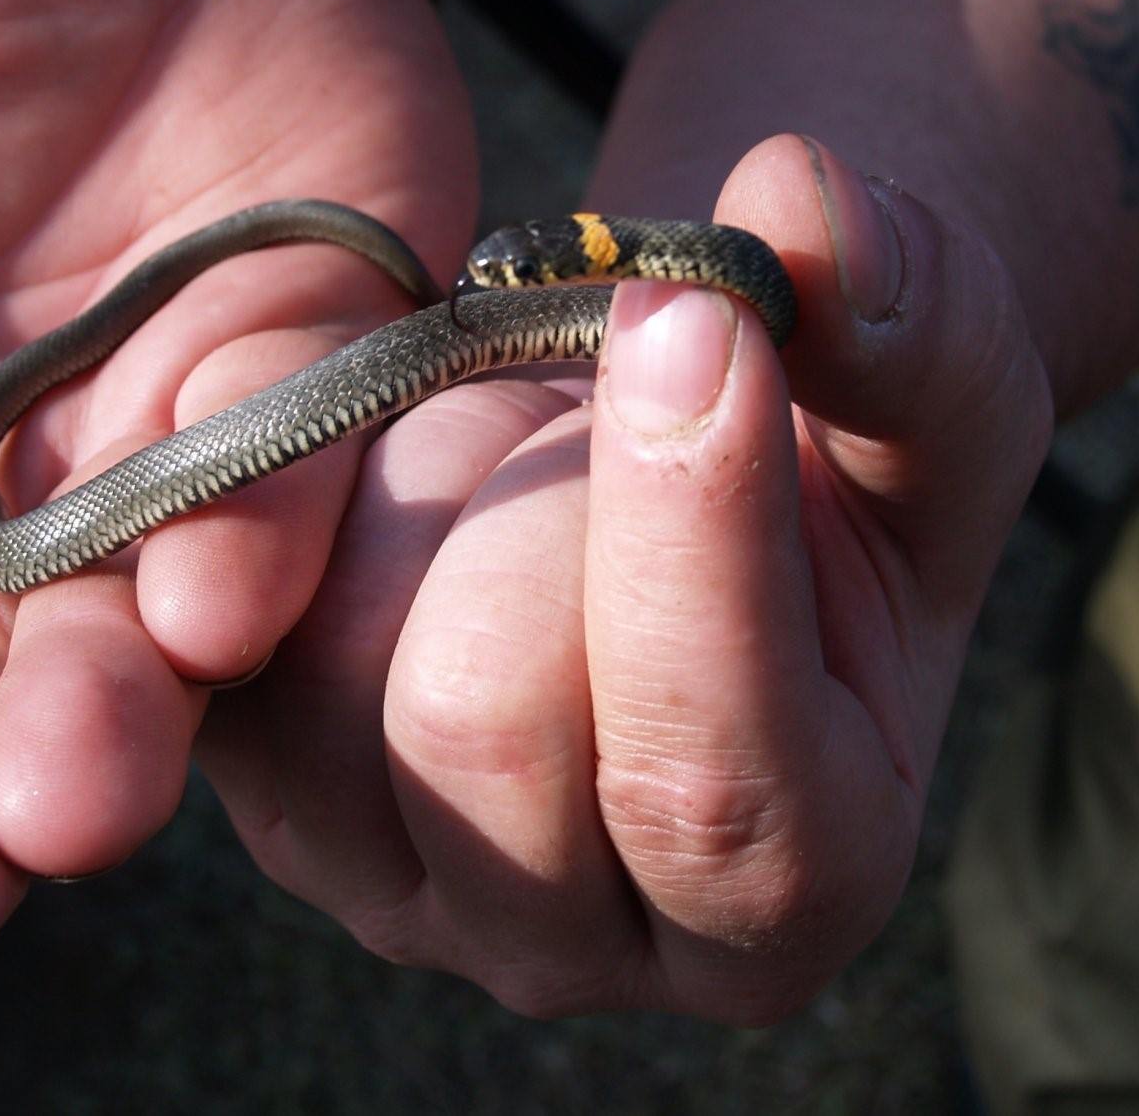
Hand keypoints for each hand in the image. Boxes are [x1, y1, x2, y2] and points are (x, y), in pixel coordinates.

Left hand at [194, 136, 1052, 1019]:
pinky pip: (211, 632)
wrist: (667, 474)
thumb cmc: (830, 455)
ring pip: (321, 675)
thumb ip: (909, 321)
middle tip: (589, 393)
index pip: (710, 783)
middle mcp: (576, 937)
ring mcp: (394, 877)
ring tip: (510, 436)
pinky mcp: (268, 788)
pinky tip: (401, 457)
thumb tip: (801, 201)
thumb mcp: (926, 387)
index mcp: (789, 882)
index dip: (690, 537)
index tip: (691, 317)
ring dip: (415, 482)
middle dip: (530, 498)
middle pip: (482, 728)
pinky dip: (298, 492)